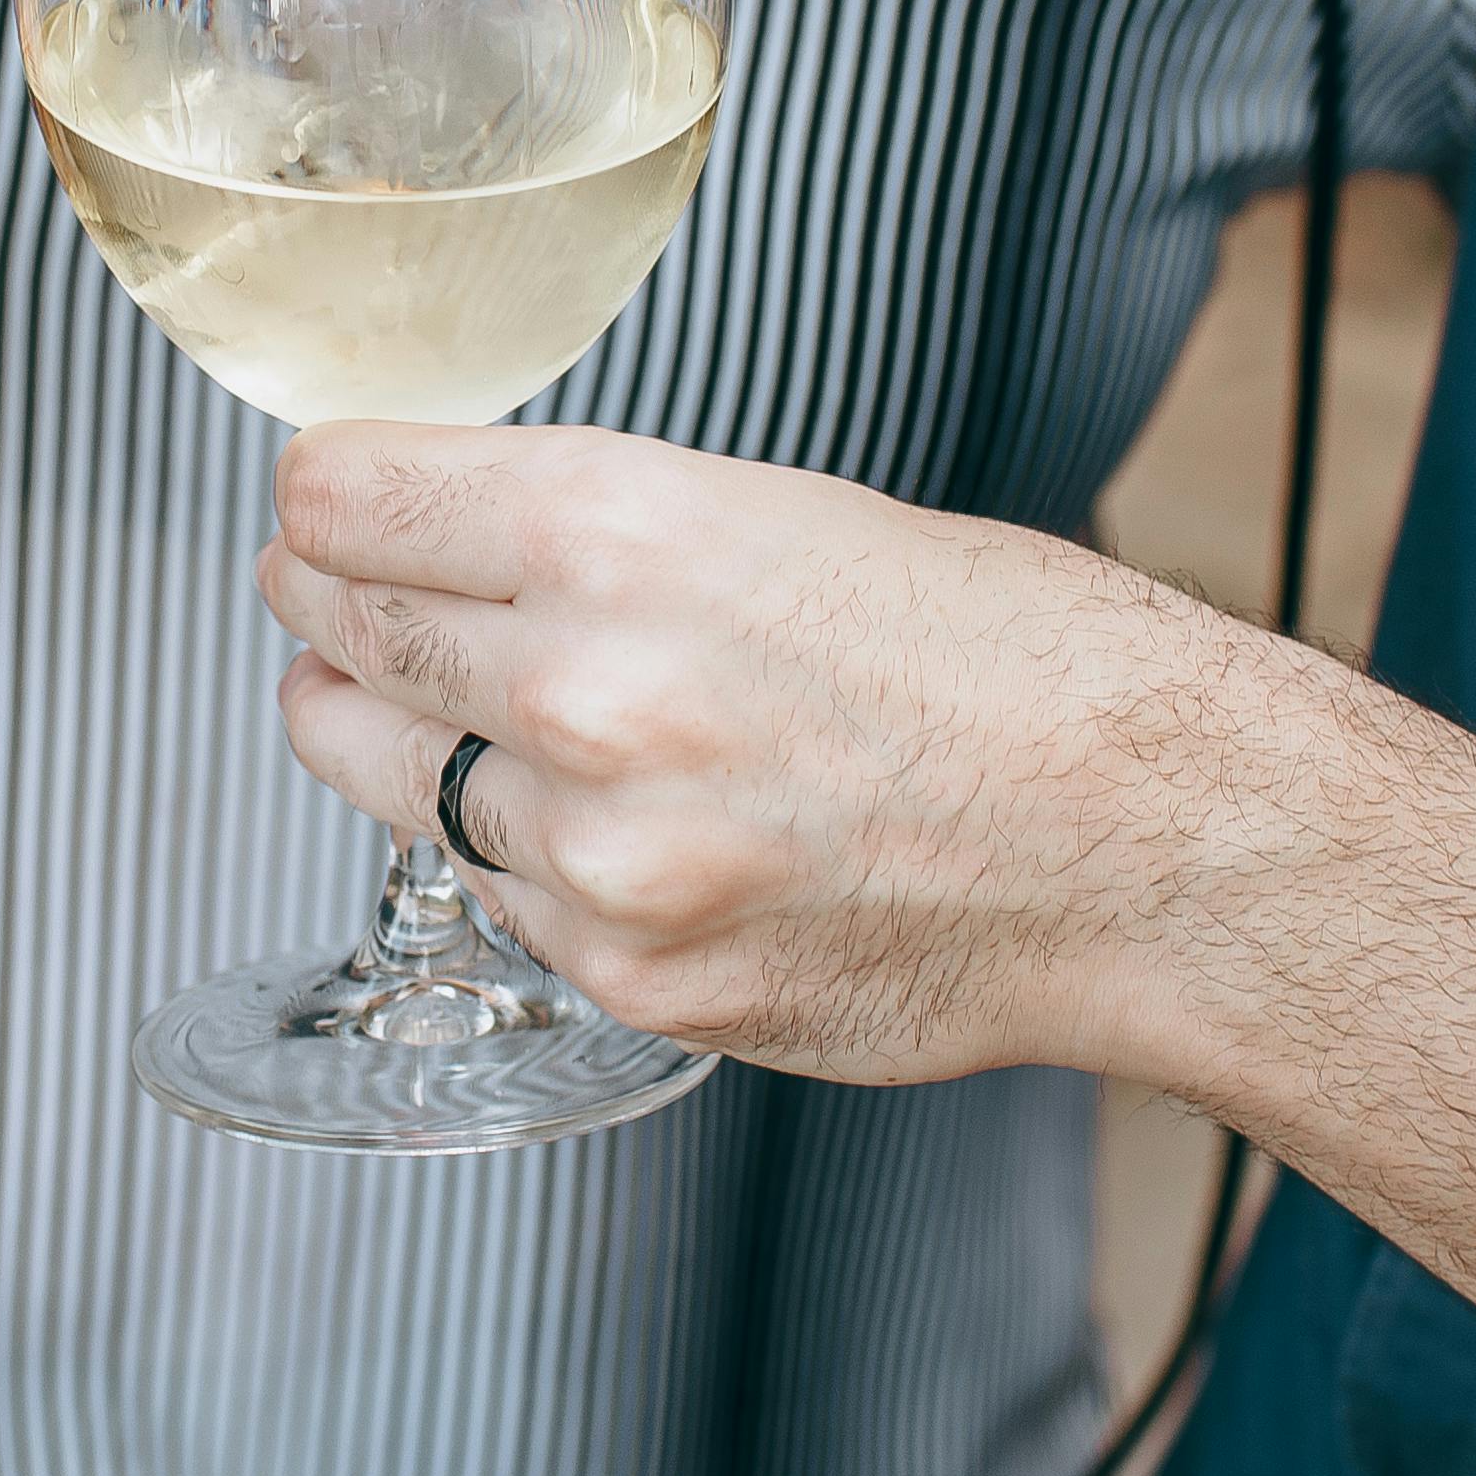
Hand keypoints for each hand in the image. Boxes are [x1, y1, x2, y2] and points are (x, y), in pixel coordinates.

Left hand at [255, 424, 1273, 1086]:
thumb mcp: (783, 513)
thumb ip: (587, 535)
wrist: (1152, 844)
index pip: (346, 502)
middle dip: (331, 609)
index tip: (323, 505)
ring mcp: (601, 856)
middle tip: (335, 599)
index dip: (324, 497)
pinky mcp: (633, 979)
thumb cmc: (1009, 659)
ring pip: (393, 783)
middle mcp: (583, 690)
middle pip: (339, 634)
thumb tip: (429, 541)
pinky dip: (525, 859)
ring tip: (480, 718)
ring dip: (411, 742)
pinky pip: (502, 900)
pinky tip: (613, 824)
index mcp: (617, 531)